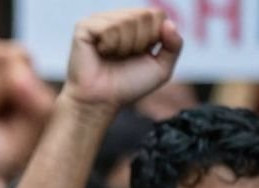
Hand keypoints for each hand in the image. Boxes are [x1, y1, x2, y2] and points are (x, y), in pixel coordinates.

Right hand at [62, 9, 181, 110]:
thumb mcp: (161, 68)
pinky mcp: (84, 28)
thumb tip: (168, 23)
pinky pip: (108, 27)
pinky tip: (100, 53)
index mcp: (136, 25)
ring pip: (127, 20)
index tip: (140, 54)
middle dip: (140, 41)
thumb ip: (174, 45)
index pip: (157, 14)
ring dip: (124, 45)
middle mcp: (118, 19)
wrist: (101, 101)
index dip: (154, 37)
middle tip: (124, 57)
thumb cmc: (126, 87)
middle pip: (144, 15)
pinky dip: (109, 44)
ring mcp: (100, 21)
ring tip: (112, 57)